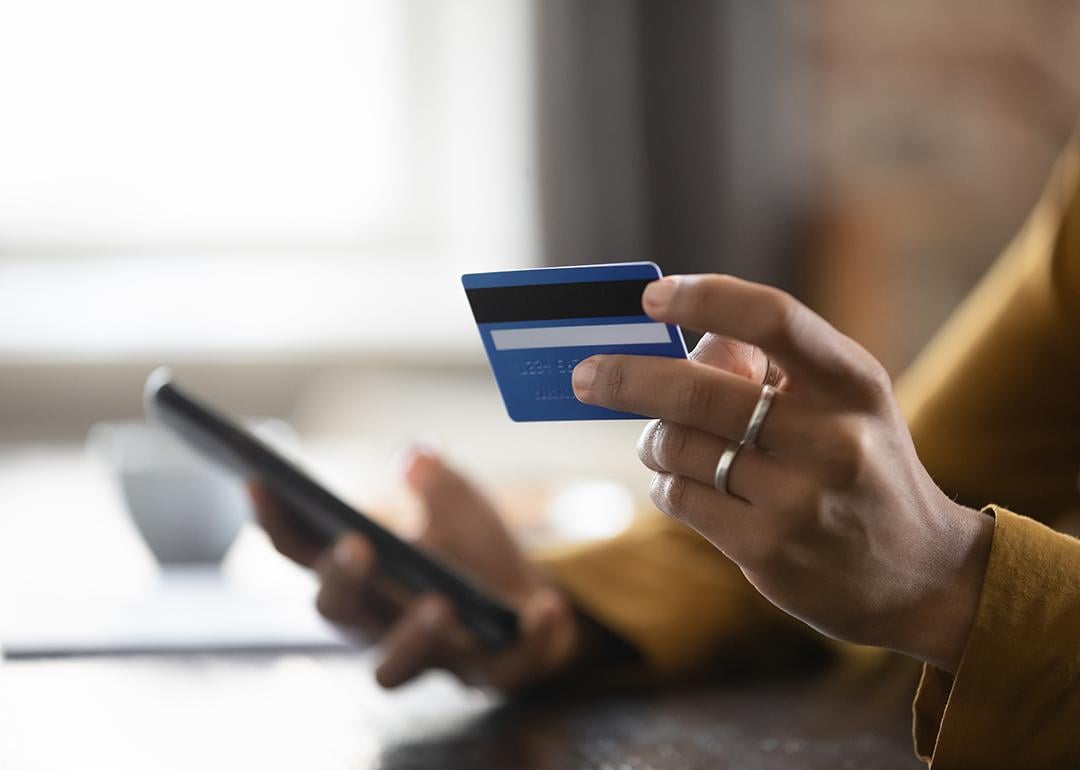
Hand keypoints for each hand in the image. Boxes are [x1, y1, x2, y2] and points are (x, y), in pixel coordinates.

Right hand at [251, 448, 581, 691]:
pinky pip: (504, 669)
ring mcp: (429, 656)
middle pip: (336, 613)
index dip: (276, 521)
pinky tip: (545, 609)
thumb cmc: (475, 555)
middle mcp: (380, 623)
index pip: (304, 553)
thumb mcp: (462, 507)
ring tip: (440, 601)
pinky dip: (528, 638)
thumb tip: (416, 456)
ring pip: (393, 669)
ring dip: (412, 635)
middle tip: (357, 544)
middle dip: (340, 580)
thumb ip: (439, 483)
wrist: (533, 605)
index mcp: (363, 577)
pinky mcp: (488, 675)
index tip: (258, 478)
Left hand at [572, 274, 993, 671]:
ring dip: (653, 440)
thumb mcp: (844, 403)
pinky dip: (666, 483)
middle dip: (626, 377)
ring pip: (677, 446)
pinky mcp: (768, 548)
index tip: (651, 297)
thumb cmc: (861, 468)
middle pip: (698, 391)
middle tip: (586, 374)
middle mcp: (833, 438)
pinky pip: (678, 495)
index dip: (706, 299)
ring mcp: (800, 498)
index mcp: (854, 383)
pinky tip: (685, 483)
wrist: (920, 575)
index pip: (774, 318)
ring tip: (664, 442)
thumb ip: (769, 366)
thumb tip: (675, 344)